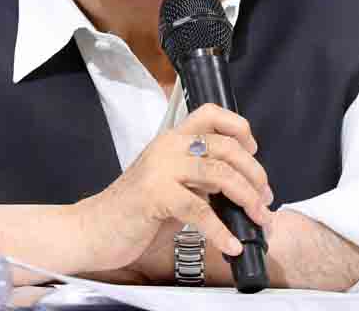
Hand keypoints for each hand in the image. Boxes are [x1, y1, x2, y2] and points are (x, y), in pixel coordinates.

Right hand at [72, 104, 274, 275]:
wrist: (94, 229)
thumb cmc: (134, 210)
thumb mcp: (171, 184)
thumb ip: (199, 178)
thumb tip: (239, 186)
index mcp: (172, 139)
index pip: (210, 114)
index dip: (238, 127)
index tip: (253, 151)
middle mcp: (168, 147)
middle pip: (226, 147)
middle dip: (254, 174)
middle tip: (265, 198)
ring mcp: (161, 169)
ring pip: (219, 174)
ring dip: (247, 199)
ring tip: (258, 219)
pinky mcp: (155, 195)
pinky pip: (199, 210)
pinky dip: (221, 231)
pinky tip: (230, 245)